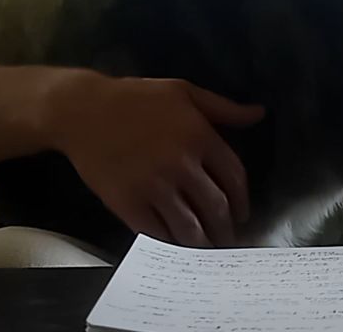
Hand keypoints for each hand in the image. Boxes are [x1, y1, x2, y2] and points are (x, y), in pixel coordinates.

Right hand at [55, 75, 263, 248]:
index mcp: (200, 136)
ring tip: (205, 250)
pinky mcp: (129, 204)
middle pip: (216, 208)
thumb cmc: (135, 97)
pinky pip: (157, 233)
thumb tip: (259, 115)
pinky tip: (175, 247)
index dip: (242, 201)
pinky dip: (170, 244)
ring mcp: (155, 187)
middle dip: (226, 229)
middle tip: (227, 240)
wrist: (82, 111)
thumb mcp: (183, 91)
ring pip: (190, 227)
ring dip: (202, 243)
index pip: (235, 178)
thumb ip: (223, 107)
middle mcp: (182, 165)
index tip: (242, 214)